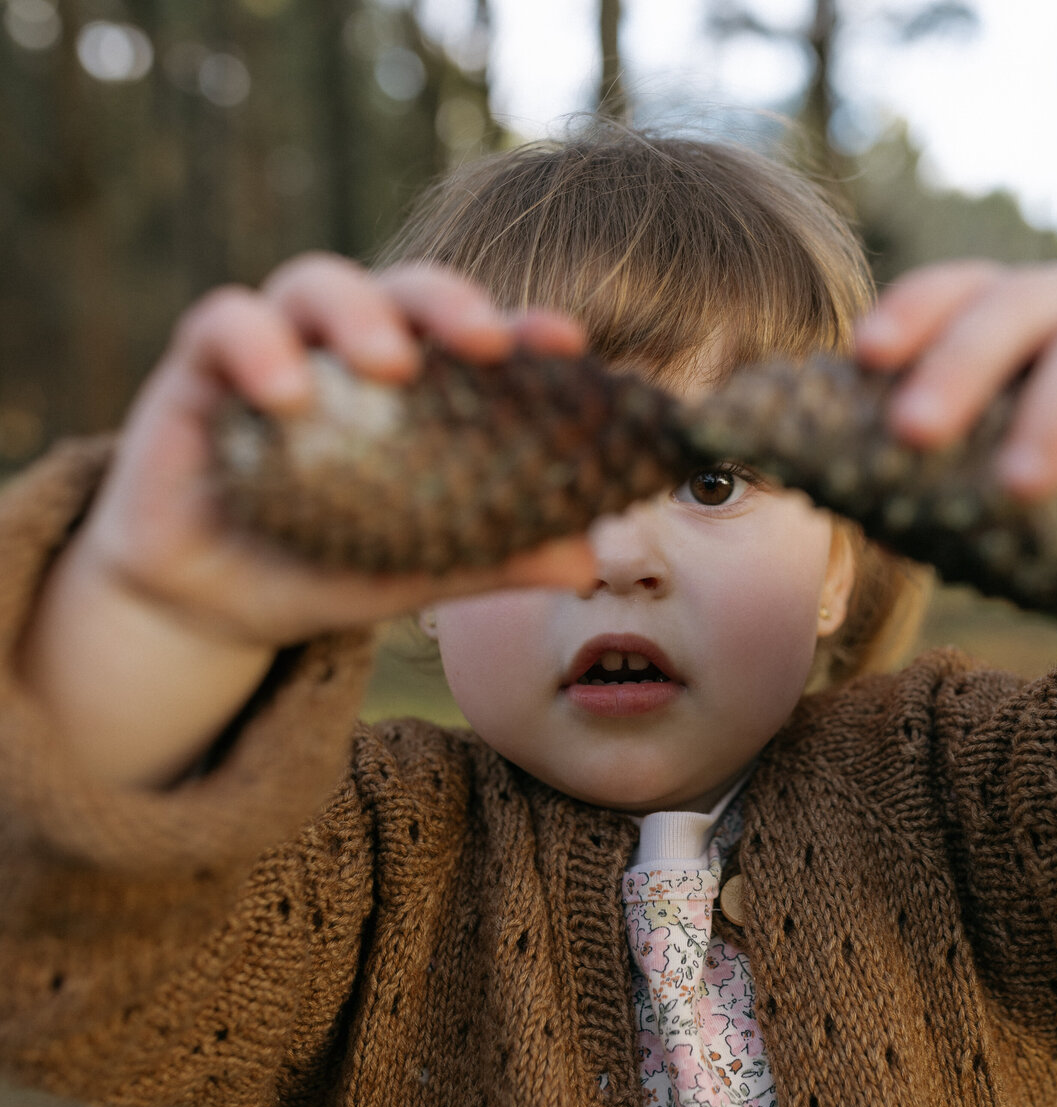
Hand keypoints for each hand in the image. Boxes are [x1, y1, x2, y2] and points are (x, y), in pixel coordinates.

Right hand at [77, 254, 595, 648]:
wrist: (212, 605)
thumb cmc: (324, 569)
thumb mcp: (413, 571)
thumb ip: (492, 560)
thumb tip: (587, 565)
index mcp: (413, 390)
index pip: (471, 338)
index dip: (521, 327)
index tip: (568, 344)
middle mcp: (349, 352)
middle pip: (404, 288)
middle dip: (448, 300)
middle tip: (484, 340)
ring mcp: (277, 347)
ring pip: (317, 282)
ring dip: (357, 312)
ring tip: (388, 365)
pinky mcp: (200, 363)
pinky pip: (225, 323)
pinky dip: (257, 345)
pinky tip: (286, 396)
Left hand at [854, 260, 1056, 553]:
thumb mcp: (1015, 442)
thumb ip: (954, 466)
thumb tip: (874, 526)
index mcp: (1020, 315)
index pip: (957, 292)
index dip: (912, 312)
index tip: (866, 353)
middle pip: (1016, 307)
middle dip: (959, 363)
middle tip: (912, 429)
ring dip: (1055, 413)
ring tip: (1017, 487)